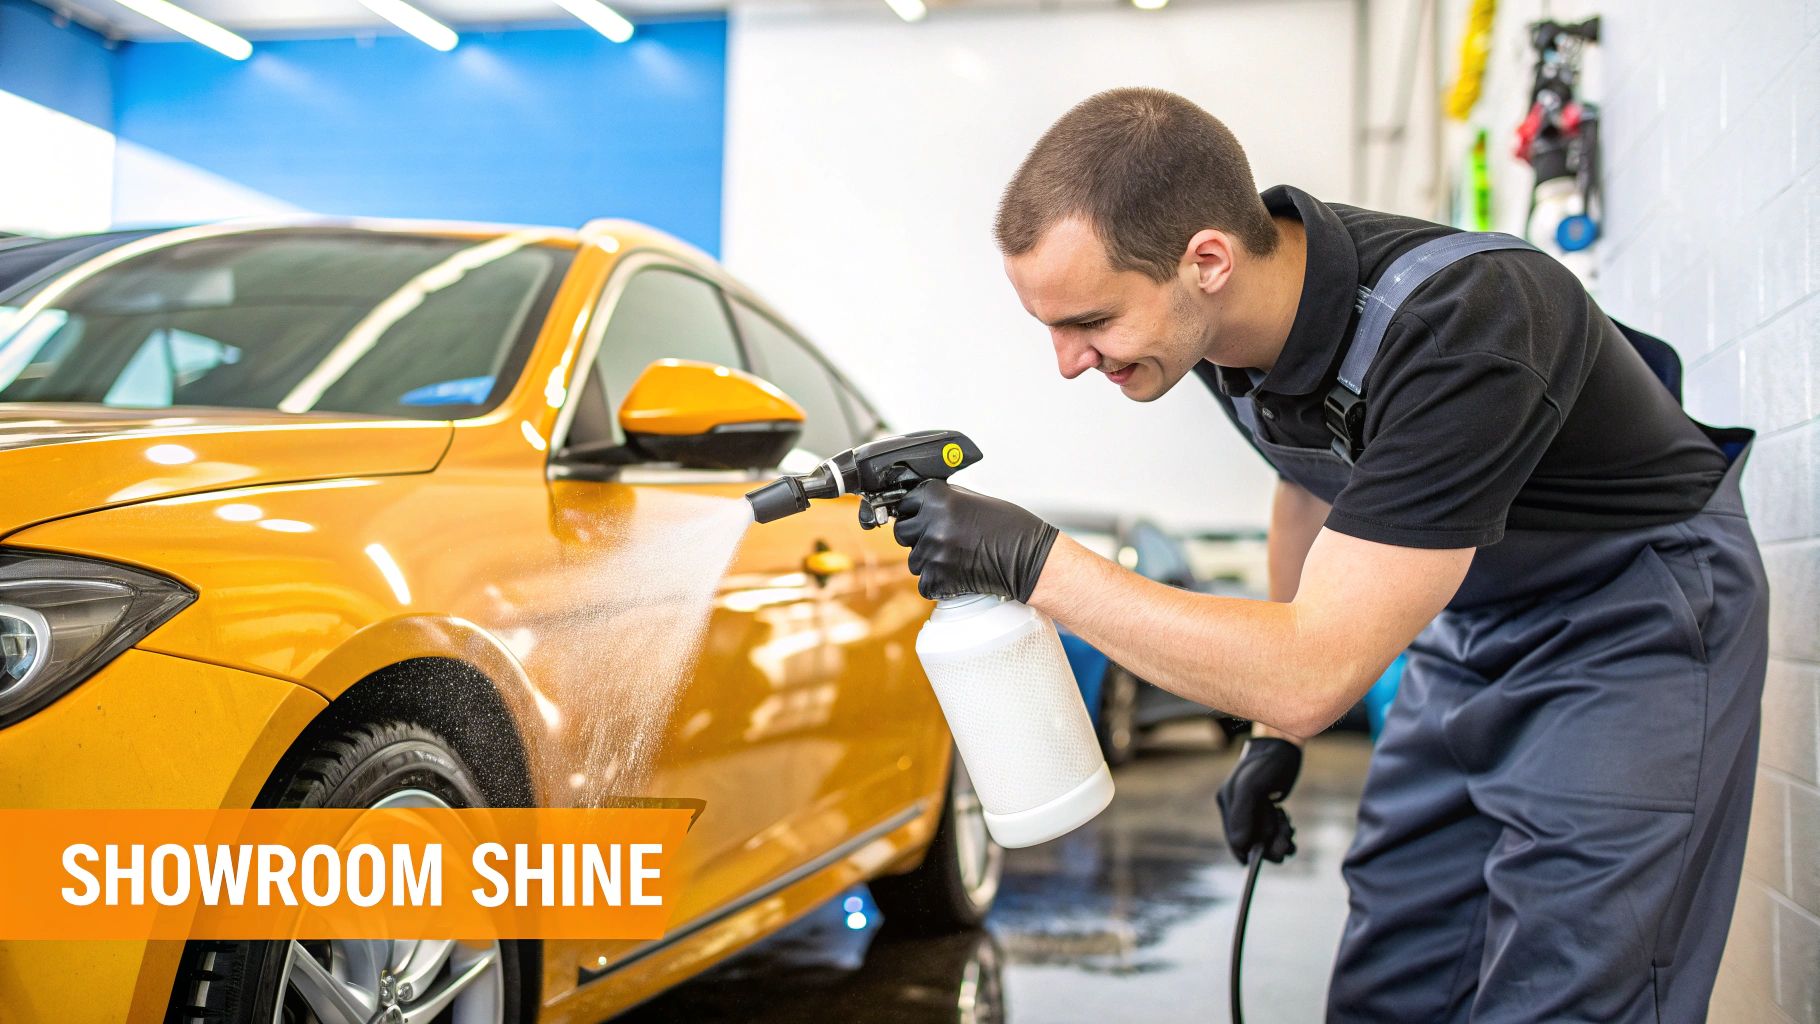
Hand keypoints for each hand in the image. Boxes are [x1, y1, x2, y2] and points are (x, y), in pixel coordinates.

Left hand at [891, 480, 1058, 601]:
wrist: (1029, 558)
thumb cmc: (1010, 527)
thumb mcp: (973, 500)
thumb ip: (943, 500)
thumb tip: (919, 503)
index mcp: (938, 498)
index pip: (904, 504)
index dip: (914, 512)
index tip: (923, 518)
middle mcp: (931, 523)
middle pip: (903, 533)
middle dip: (917, 537)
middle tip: (941, 540)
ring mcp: (934, 552)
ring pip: (914, 561)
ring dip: (929, 562)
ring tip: (956, 557)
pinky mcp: (938, 579)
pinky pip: (925, 584)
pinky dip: (938, 584)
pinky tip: (958, 574)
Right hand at [1216, 737, 1301, 863]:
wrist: (1282, 744)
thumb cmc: (1268, 762)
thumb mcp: (1253, 786)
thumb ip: (1243, 815)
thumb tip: (1241, 846)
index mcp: (1227, 803)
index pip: (1236, 843)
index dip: (1253, 853)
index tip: (1272, 853)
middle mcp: (1236, 810)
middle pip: (1253, 843)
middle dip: (1272, 843)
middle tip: (1287, 833)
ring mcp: (1250, 810)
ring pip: (1265, 840)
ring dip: (1280, 838)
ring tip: (1288, 824)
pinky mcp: (1264, 809)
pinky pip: (1272, 832)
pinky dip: (1283, 834)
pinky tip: (1288, 824)